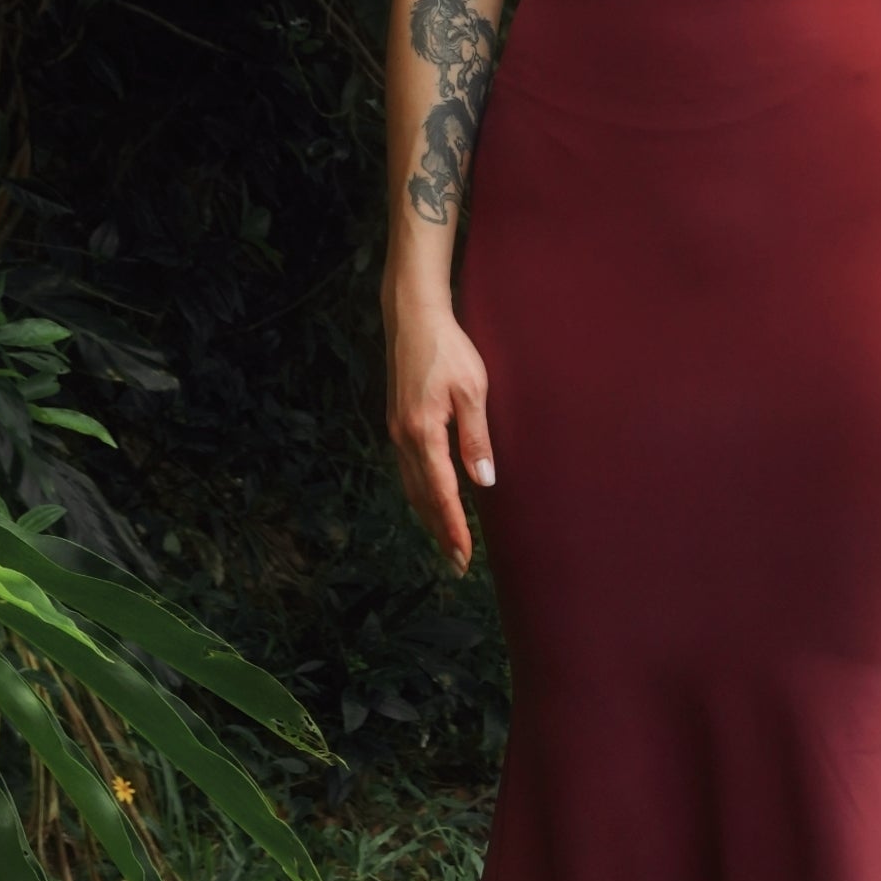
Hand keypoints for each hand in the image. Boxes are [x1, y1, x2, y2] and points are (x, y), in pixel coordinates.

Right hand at [384, 293, 494, 569]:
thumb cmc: (448, 349)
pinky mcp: (396, 422)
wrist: (412, 317)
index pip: (440, 493)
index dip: (453, 527)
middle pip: (421, 497)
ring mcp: (395, 430)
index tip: (463, 556)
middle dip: (440, 531)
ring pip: (411, 486)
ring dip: (428, 515)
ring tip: (447, 539)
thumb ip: (476, 438)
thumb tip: (484, 481)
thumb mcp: (472, 390)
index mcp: (423, 433)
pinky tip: (431, 499)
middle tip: (457, 563)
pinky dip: (420, 492)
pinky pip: (407, 469)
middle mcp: (403, 437)